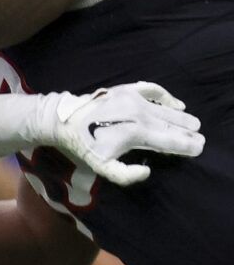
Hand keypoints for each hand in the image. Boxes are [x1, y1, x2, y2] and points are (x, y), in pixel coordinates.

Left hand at [35, 82, 202, 185]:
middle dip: (188, 131)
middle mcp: (139, 114)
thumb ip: (126, 175)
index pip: (170, 140)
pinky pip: (153, 90)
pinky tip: (177, 103)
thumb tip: (148, 171)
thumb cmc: (85, 146)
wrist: (65, 121)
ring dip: (181, 116)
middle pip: (172, 124)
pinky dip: (167, 96)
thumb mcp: (101, 167)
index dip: (187, 145)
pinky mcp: (126, 89)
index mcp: (136, 133)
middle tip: (200, 138)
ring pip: (166, 108)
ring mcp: (133, 99)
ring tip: (193, 124)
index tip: (198, 148)